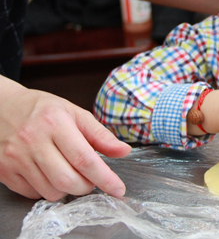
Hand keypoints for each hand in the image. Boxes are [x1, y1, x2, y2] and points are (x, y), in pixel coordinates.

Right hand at [0, 76, 130, 199]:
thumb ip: (100, 135)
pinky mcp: (4, 171)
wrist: (2, 107)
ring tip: (69, 171)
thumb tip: (124, 151)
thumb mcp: (75, 113)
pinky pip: (33, 193)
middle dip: (87, 186)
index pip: (84, 158)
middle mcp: (33, 141)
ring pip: (51, 191)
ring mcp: (16, 158)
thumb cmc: (43, 110)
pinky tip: (49, 173)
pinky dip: (48, 189)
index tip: (118, 189)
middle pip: (68, 180)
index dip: (105, 177)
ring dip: (68, 189)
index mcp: (55, 123)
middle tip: (91, 178)